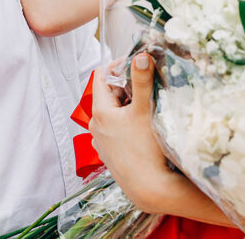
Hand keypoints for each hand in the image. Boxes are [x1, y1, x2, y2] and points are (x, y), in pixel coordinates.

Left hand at [89, 53, 172, 212]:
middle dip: (127, 88)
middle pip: (109, 95)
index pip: (101, 76)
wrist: (149, 188)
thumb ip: (142, 81)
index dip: (117, 66)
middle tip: (147, 88)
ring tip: (147, 109)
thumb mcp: (145, 109)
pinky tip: (143, 130)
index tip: (136, 65)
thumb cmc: (146, 149)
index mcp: (100, 112)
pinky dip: (127, 124)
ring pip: (113, 114)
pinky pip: (116, 130)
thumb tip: (141, 55)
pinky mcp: (110, 154)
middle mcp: (96, 126)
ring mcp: (101, 142)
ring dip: (128, 107)